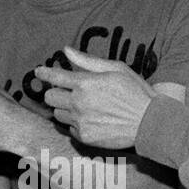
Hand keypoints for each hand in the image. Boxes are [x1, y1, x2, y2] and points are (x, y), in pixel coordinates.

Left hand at [36, 48, 153, 148]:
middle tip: (66, 91)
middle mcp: (79, 103)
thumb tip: (66, 50)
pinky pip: (70, 128)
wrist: (150, 123)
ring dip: (65, 108)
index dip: (44, 73)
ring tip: (84, 106)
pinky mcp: (85, 137)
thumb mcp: (116, 69)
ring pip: (58, 114)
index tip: (39, 71)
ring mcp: (81, 122)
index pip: (55, 76)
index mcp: (86, 83)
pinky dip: (76, 123)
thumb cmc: (136, 92)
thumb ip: (88, 61)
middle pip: (50, 97)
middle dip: (55, 92)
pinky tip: (92, 119)